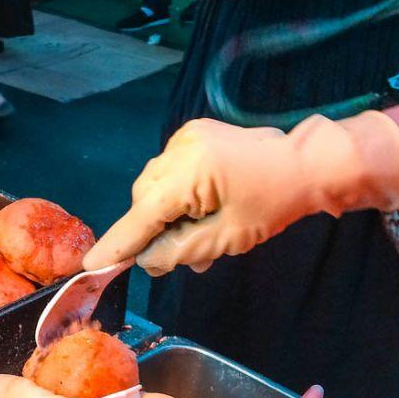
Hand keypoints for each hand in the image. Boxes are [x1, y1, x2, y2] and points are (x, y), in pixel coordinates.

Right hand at [81, 112, 398, 275]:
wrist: (308, 163)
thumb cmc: (273, 204)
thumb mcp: (225, 239)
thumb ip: (176, 250)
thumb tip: (143, 259)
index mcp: (189, 172)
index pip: (141, 216)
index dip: (117, 243)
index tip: (90, 264)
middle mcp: (179, 148)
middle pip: (145, 200)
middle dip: (154, 230)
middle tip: (175, 260)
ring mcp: (184, 137)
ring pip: (155, 187)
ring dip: (167, 213)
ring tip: (196, 237)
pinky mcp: (193, 134)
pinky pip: (169, 171)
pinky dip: (177, 193)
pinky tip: (200, 208)